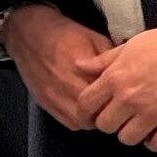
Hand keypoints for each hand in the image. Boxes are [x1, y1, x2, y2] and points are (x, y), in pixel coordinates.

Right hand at [1, 4, 115, 131]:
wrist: (29, 34)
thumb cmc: (64, 34)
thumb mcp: (95, 38)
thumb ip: (109, 60)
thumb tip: (126, 74)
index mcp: (82, 69)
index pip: (107, 94)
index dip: (118, 98)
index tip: (124, 95)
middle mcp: (67, 86)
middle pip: (95, 113)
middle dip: (107, 111)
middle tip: (114, 104)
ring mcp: (54, 97)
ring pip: (81, 122)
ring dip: (92, 118)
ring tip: (98, 108)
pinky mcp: (45, 102)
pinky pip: (67, 122)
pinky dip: (78, 120)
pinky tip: (82, 109)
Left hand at [75, 20, 156, 151]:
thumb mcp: (131, 45)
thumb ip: (104, 60)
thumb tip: (79, 66)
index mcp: (116, 78)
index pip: (86, 104)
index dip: (88, 108)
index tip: (96, 109)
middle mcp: (130, 99)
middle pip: (105, 126)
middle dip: (110, 121)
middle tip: (121, 115)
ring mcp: (153, 114)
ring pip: (127, 139)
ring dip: (132, 132)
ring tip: (140, 122)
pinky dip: (155, 141)